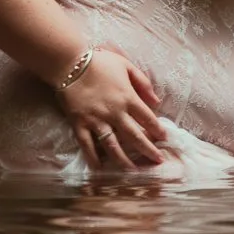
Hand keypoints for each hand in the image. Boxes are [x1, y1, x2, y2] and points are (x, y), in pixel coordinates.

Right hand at [55, 47, 167, 170]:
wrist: (70, 63)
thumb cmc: (100, 62)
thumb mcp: (126, 65)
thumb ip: (143, 83)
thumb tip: (157, 101)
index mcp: (127, 98)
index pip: (147, 118)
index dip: (157, 130)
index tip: (164, 139)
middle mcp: (114, 113)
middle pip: (134, 136)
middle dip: (148, 150)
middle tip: (158, 161)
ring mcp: (96, 121)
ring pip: (113, 146)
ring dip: (124, 161)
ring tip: (133, 172)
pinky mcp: (80, 124)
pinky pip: (87, 145)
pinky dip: (93, 158)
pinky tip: (100, 168)